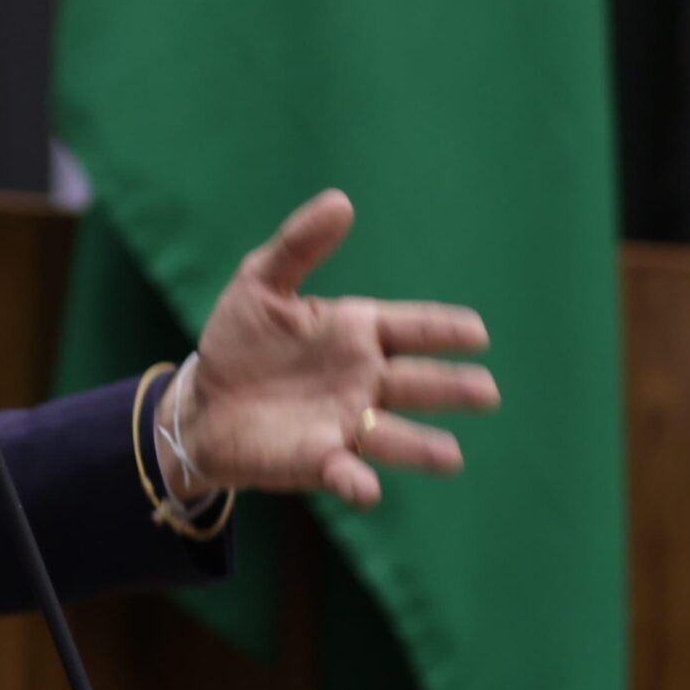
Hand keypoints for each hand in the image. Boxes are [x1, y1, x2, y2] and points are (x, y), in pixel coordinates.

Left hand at [166, 190, 496, 508]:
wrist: (203, 400)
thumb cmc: (240, 339)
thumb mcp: (261, 282)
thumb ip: (300, 245)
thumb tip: (342, 201)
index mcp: (357, 332)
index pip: (412, 328)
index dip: (444, 330)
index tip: (476, 332)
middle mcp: (363, 380)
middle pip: (417, 383)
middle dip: (451, 388)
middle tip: (486, 392)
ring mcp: (345, 422)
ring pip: (394, 436)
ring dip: (421, 447)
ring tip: (451, 456)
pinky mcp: (318, 460)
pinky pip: (345, 472)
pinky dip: (357, 481)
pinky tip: (366, 488)